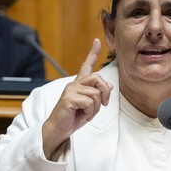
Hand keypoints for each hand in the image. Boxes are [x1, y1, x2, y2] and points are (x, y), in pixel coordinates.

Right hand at [42, 39, 112, 157]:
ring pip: (96, 94)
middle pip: (98, 78)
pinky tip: (81, 115)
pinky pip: (89, 102)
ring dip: (96, 108)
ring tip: (86, 113)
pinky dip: (89, 112)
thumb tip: (110, 85)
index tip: (96, 41)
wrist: (59, 129)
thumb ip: (98, 94)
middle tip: (104, 104)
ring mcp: (71, 90)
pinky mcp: (69, 98)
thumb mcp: (90, 106)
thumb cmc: (73, 117)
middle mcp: (74, 84)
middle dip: (105, 92)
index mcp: (79, 84)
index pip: (86, 65)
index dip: (92, 53)